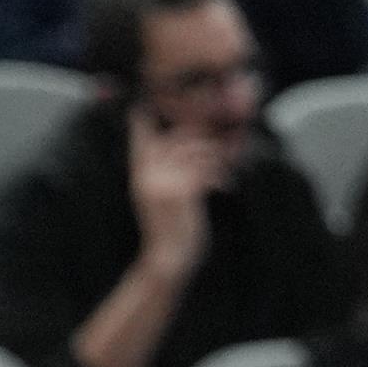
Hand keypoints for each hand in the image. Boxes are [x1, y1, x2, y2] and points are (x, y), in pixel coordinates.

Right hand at [130, 116, 228, 268]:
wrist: (167, 258)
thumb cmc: (170, 227)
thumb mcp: (160, 196)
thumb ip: (167, 170)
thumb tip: (192, 147)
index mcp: (140, 173)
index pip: (142, 136)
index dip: (146, 118)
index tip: (150, 109)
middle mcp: (148, 173)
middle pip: (180, 137)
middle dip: (206, 138)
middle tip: (224, 146)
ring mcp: (164, 181)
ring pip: (197, 151)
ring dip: (218, 158)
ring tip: (227, 169)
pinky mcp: (182, 191)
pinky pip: (207, 170)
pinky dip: (221, 176)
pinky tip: (226, 185)